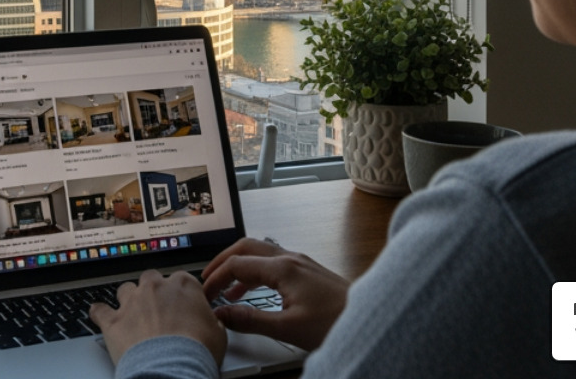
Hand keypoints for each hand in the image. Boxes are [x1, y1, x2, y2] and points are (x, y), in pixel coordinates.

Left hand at [89, 269, 226, 365]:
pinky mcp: (113, 321)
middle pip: (151, 279)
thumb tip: (213, 322)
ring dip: (129, 300)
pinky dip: (99, 312)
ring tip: (133, 315)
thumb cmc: (196, 351)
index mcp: (183, 286)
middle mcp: (155, 288)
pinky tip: (100, 314)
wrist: (171, 369)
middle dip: (154, 292)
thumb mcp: (219, 334)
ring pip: (126, 290)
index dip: (181, 294)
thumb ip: (212, 320)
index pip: (181, 279)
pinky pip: (100, 310)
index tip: (183, 305)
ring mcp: (132, 302)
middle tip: (159, 310)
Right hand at [200, 238, 350, 350]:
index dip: (216, 278)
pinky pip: (273, 262)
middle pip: (246, 247)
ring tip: (226, 289)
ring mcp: (300, 262)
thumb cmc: (335, 322)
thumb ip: (251, 320)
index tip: (205, 294)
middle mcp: (291, 258)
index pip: (237, 264)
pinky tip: (254, 292)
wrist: (370, 319)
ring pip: (260, 253)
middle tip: (208, 279)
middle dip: (223, 261)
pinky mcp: (308, 270)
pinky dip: (256, 272)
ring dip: (240, 266)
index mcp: (283, 268)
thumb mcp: (288, 328)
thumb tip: (223, 314)